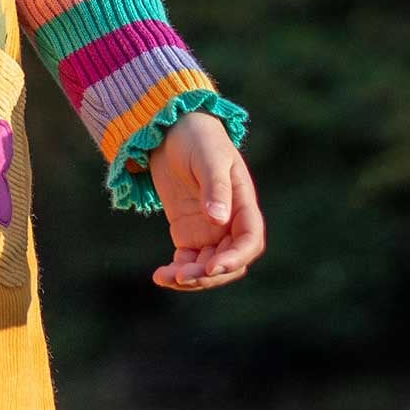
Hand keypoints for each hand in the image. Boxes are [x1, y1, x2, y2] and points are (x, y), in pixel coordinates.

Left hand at [145, 111, 264, 292]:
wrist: (170, 131)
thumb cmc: (197, 137)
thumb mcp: (208, 158)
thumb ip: (215, 187)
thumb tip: (219, 220)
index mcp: (243, 204)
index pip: (249, 241)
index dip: (235, 258)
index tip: (212, 268)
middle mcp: (230, 222)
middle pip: (230, 262)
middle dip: (209, 275)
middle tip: (182, 276)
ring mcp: (209, 231)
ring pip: (208, 268)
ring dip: (191, 278)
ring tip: (165, 277)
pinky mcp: (188, 234)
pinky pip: (188, 262)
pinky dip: (177, 272)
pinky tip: (160, 275)